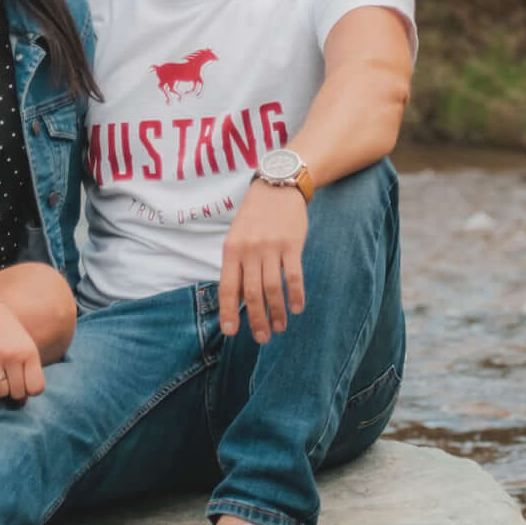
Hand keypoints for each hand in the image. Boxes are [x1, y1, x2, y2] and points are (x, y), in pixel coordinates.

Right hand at [0, 292, 44, 401]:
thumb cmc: (7, 329)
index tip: (25, 384)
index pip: (36, 388)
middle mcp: (12, 355)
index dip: (31, 390)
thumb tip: (22, 403)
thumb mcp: (25, 343)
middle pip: (18, 393)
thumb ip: (28, 369)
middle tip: (10, 381)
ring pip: (0, 392)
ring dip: (0, 389)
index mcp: (28, 351)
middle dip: (15, 392)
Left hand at [219, 181, 306, 343]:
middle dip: (257, 319)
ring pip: (273, 289)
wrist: (277, 187)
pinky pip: (293, 276)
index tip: (232, 332)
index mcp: (232, 249)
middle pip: (252, 293)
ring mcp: (271, 247)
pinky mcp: (292, 244)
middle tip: (263, 337)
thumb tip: (239, 300)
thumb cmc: (254, 217)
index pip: (228, 287)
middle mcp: (249, 250)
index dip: (229, 312)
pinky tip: (297, 308)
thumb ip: (237, 266)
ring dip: (277, 312)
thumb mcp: (237, 237)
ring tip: (280, 326)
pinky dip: (295, 295)